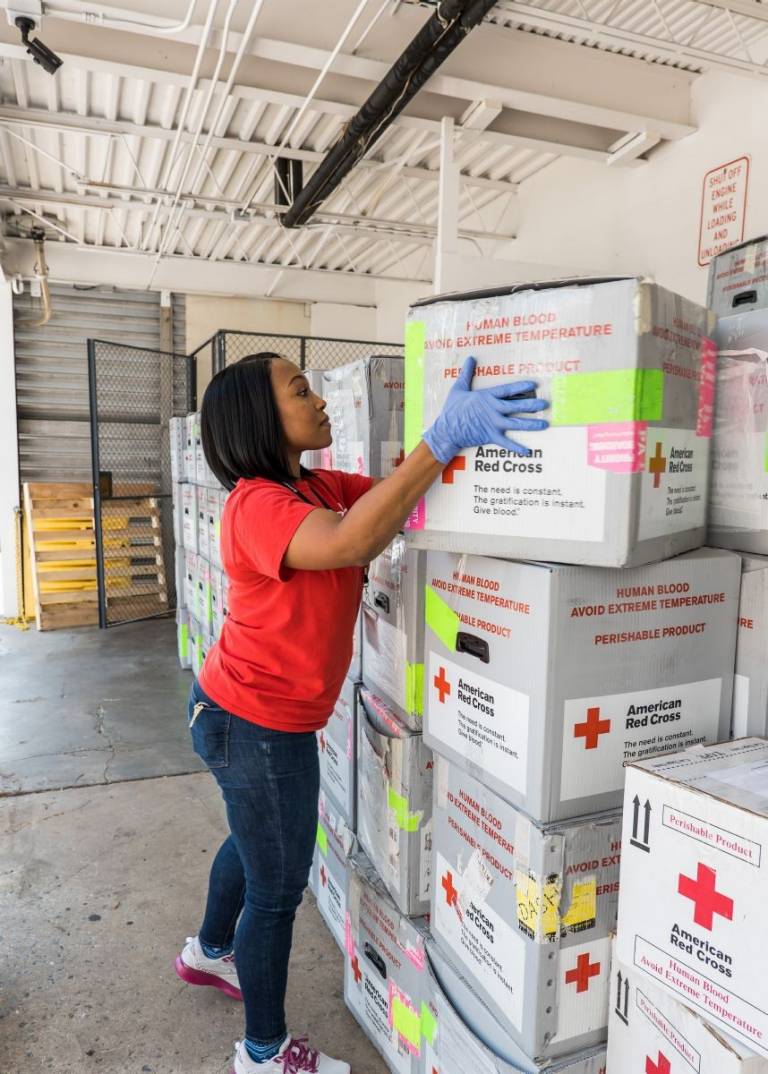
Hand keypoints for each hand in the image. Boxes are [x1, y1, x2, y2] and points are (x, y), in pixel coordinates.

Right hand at [422, 356, 548, 463]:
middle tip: (545, 404)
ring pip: (516, 423)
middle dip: (532, 405)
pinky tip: (528, 451)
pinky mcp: (491, 436)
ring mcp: (493, 424)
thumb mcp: (458, 388)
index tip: (534, 384)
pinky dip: (517, 448)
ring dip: (531, 424)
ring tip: (544, 424)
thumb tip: (470, 358)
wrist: (447, 430)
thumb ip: (466, 374)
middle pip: (516, 406)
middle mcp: (493, 410)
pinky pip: (506, 443)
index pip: (508, 390)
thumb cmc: (452, 409)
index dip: (521, 386)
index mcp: (487, 397)